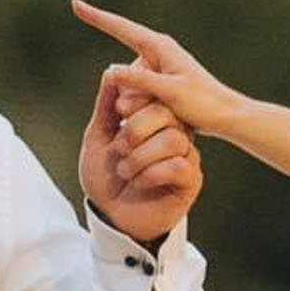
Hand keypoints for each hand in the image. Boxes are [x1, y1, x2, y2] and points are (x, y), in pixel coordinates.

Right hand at [71, 0, 245, 134]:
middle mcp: (156, 52)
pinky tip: (167, 116)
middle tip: (164, 105)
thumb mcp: (170, 92)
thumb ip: (140, 81)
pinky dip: (145, 108)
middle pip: (123, 71)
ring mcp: (157, 68)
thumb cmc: (203, 103)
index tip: (75, 5)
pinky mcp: (160, 83)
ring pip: (128, 87)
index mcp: (159, 46)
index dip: (97, 17)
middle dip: (131, 93)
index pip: (121, 28)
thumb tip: (111, 71)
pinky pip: (138, 95)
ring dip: (140, 105)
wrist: (227, 115)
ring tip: (170, 111)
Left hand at [78, 67, 203, 245]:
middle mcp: (173, 133)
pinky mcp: (190, 179)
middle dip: (135, 130)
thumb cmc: (106, 179)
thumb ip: (107, 108)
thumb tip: (111, 72)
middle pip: (167, 112)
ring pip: (173, 139)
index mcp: (154, 120)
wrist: (111, 218)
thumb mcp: (98, 139)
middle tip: (119, 149)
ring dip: (140, 156)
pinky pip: (178, 165)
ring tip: (125, 171)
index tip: (119, 113)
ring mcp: (185, 155)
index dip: (138, 99)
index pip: (156, 95)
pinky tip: (140, 183)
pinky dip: (151, 174)